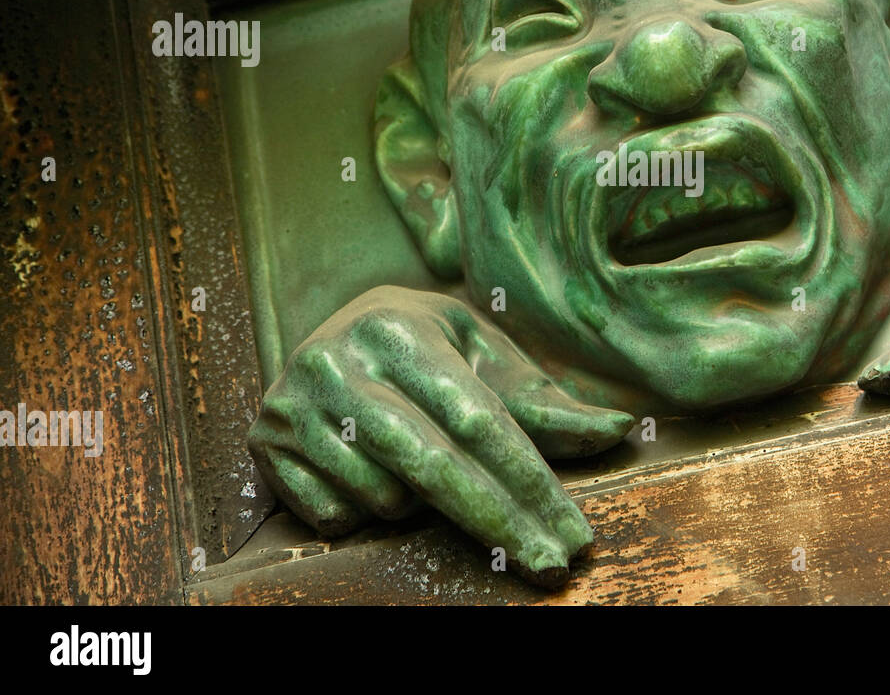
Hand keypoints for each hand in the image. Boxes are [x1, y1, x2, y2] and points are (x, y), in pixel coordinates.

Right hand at [248, 285, 633, 586]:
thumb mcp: (482, 354)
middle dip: (502, 525)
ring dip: (422, 504)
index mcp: (399, 329)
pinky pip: (338, 516)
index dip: (530, 485)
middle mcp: (338, 364)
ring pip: (387, 499)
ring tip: (416, 459)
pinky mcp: (263, 446)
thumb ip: (542, 401)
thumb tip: (619, 429)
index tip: (574, 537)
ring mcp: (292, 407)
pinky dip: (368, 508)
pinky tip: (368, 469)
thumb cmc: (426, 345)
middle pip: (435, 468)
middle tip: (552, 567)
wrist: (332, 329)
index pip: (478, 422)